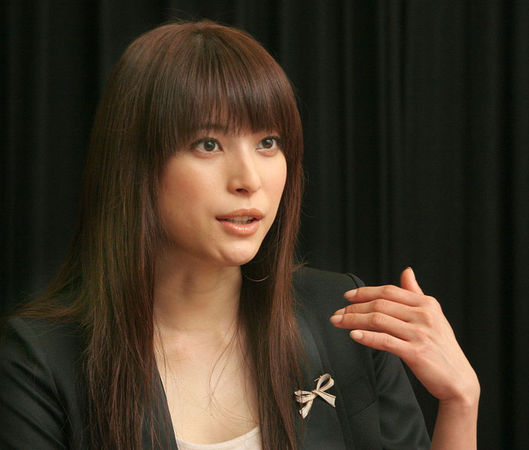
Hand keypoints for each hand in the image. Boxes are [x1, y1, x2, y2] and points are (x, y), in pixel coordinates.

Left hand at [329, 268, 478, 404]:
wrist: (458, 380)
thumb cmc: (441, 347)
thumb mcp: (432, 316)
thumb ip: (415, 293)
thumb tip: (407, 271)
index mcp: (426, 303)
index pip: (389, 292)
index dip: (365, 292)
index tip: (347, 296)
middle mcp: (424, 315)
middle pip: (380, 304)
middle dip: (354, 307)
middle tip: (337, 313)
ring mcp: (420, 334)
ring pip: (378, 320)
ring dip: (353, 320)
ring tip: (338, 322)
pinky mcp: (416, 353)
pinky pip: (385, 341)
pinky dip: (366, 337)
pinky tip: (353, 336)